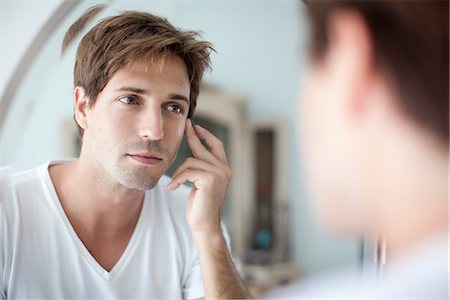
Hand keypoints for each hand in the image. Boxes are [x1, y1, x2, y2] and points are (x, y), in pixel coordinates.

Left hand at [167, 119, 231, 233]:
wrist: (204, 226)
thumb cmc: (200, 208)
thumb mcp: (200, 184)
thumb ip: (199, 170)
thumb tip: (191, 157)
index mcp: (223, 170)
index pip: (216, 146)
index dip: (205, 135)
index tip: (194, 126)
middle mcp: (224, 170)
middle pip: (203, 148)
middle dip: (191, 136)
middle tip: (183, 126)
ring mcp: (219, 174)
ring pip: (191, 161)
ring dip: (178, 173)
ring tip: (173, 184)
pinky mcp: (211, 179)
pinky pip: (188, 171)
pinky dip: (178, 179)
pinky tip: (173, 188)